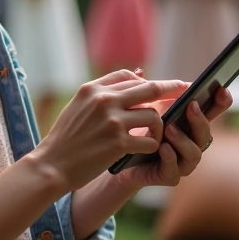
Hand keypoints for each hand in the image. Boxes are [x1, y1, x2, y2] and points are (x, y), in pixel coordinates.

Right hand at [35, 71, 185, 191]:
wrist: (52, 164)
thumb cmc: (66, 137)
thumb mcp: (78, 105)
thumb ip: (104, 91)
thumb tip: (139, 75)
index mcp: (93, 89)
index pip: (129, 76)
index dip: (147, 81)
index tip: (162, 85)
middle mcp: (104, 100)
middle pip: (149, 89)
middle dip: (172, 89)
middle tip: (186, 90)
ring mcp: (112, 122)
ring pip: (153, 115)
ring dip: (159, 126)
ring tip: (154, 134)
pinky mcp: (119, 143)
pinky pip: (149, 139)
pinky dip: (152, 145)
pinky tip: (146, 149)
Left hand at [115, 86, 233, 189]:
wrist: (122, 161)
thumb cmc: (138, 131)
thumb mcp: (142, 109)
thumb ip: (144, 92)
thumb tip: (140, 71)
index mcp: (190, 124)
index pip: (211, 112)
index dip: (221, 102)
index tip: (222, 89)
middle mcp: (191, 143)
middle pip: (206, 132)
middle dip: (200, 119)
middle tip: (190, 106)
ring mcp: (183, 161)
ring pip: (194, 153)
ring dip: (183, 140)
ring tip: (169, 129)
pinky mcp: (169, 176)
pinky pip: (174, 169)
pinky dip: (170, 157)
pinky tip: (163, 147)